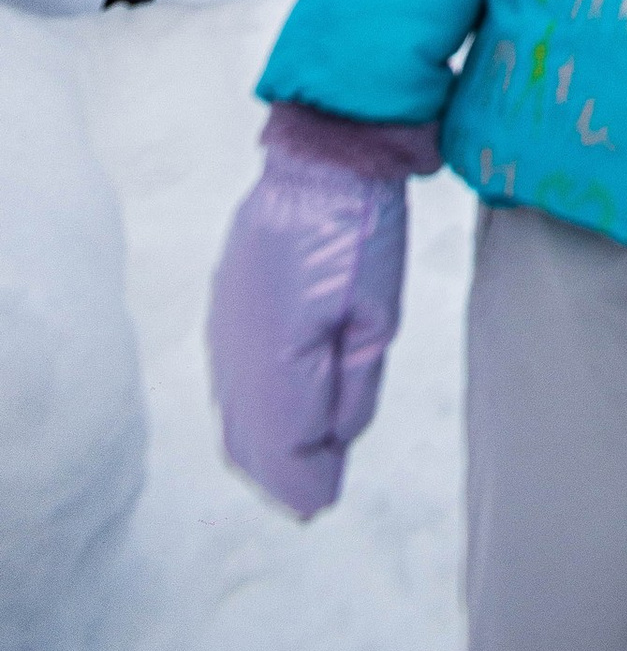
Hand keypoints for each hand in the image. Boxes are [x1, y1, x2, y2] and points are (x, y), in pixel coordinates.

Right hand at [206, 132, 414, 515]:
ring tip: (305, 459)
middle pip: (249, 440)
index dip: (304, 481)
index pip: (282, 447)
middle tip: (318, 489)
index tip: (325, 501)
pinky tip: (282, 409)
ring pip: (234, 412)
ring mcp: (224, 326)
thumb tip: (334, 442)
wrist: (324, 150)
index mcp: (275, 355)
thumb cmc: (361, 224)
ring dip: (264, 442)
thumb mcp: (377, 313)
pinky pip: (232, 377)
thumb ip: (352, 387)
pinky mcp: (225, 306)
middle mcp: (236, 350)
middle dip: (282, 471)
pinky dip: (253, 406)